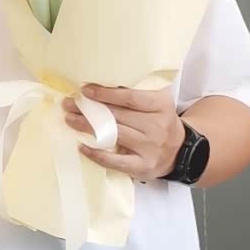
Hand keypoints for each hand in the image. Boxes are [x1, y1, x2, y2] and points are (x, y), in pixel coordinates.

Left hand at [69, 84, 187, 179]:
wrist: (181, 152)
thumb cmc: (160, 122)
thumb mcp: (157, 103)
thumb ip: (137, 93)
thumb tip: (101, 83)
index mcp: (160, 105)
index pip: (130, 98)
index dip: (106, 94)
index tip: (85, 90)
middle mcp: (157, 126)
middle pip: (118, 116)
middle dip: (89, 109)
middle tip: (68, 103)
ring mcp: (150, 148)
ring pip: (114, 135)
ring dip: (88, 127)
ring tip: (70, 119)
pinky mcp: (143, 166)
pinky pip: (116, 161)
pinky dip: (97, 154)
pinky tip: (82, 146)